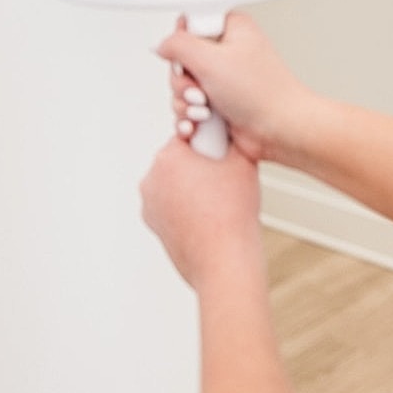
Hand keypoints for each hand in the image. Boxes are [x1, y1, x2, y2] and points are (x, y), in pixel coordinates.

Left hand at [140, 136, 261, 289]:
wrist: (224, 261)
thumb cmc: (232, 214)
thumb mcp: (243, 161)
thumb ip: (233, 139)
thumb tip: (231, 131)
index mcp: (168, 158)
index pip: (188, 135)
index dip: (208, 143)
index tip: (220, 153)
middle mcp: (151, 179)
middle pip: (178, 159)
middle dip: (198, 164)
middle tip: (222, 177)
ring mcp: (149, 205)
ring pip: (173, 183)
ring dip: (191, 186)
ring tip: (217, 199)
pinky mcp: (153, 226)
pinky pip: (170, 205)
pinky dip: (185, 207)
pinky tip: (207, 215)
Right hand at [156, 12, 315, 165]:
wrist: (280, 130)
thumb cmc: (262, 93)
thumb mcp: (212, 59)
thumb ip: (178, 45)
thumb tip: (161, 44)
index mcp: (230, 29)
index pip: (189, 24)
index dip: (182, 44)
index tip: (190, 59)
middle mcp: (226, 52)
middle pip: (180, 60)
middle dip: (183, 82)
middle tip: (201, 91)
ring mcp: (221, 80)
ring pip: (181, 87)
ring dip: (186, 104)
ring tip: (206, 111)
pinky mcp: (218, 104)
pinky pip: (188, 109)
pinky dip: (189, 119)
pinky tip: (199, 125)